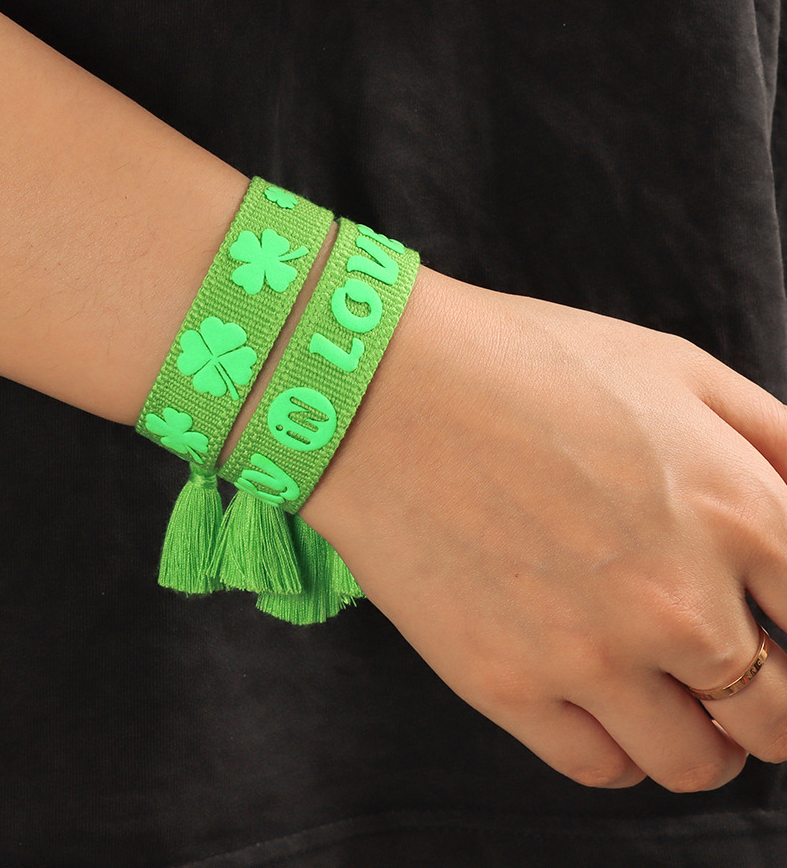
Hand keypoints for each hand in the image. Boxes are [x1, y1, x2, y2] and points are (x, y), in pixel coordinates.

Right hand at [302, 266, 786, 790]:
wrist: (382, 387)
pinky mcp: (506, 685)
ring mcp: (589, 654)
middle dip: (767, 696)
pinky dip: (619, 746)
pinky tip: (597, 696)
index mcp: (739, 511)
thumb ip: (777, 444)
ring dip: (700, 735)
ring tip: (665, 690)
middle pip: (779, 716)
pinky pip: (603, 767)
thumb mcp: (675, 368)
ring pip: (697, 762)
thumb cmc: (523, 362)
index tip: (774, 625)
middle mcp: (679, 601)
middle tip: (727, 664)